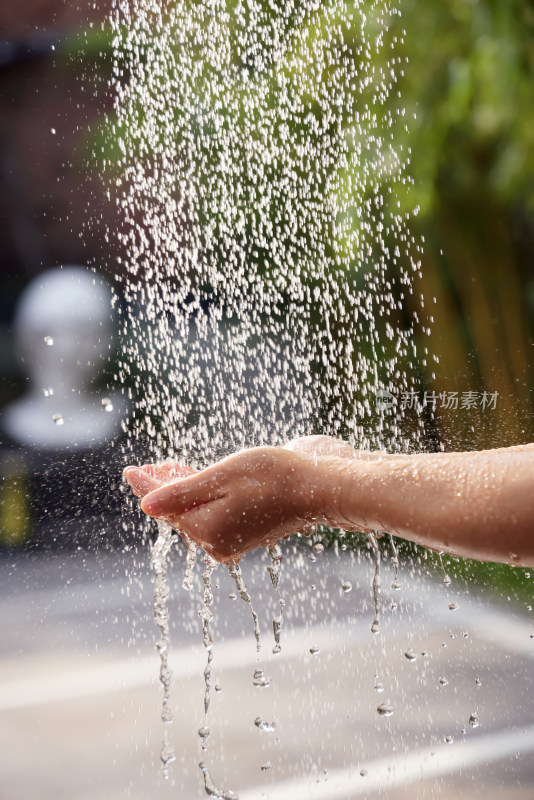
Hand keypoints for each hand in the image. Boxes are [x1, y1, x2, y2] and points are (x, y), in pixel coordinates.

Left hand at [124, 445, 334, 562]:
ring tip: (167, 468)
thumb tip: (147, 506)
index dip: (146, 486)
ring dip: (180, 491)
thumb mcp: (221, 478)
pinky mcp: (244, 530)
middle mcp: (217, 542)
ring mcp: (231, 539)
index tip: (129, 469)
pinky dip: (200, 497)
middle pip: (178, 513)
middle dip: (161, 489)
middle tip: (144, 467)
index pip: (165, 508)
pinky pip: (212, 514)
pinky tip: (195, 480)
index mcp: (208, 531)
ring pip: (195, 513)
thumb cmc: (273, 477)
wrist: (318, 487)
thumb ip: (181, 493)